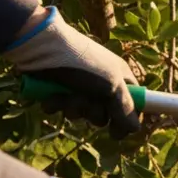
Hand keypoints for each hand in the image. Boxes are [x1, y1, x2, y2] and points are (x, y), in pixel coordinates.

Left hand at [3, 7, 140, 138]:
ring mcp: (78, 87)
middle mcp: (101, 84)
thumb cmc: (85, 64)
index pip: (132, 103)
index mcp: (119, 78)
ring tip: (66, 94)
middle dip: (92, 112)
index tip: (116, 129)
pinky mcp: (56, 90)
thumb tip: (135, 130)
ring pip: (80, 113)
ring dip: (72, 108)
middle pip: (103, 114)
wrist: (42, 48)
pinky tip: (51, 95)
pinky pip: (59, 109)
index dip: (125, 117)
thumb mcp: (112, 86)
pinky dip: (55, 104)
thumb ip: (126, 109)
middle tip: (88, 100)